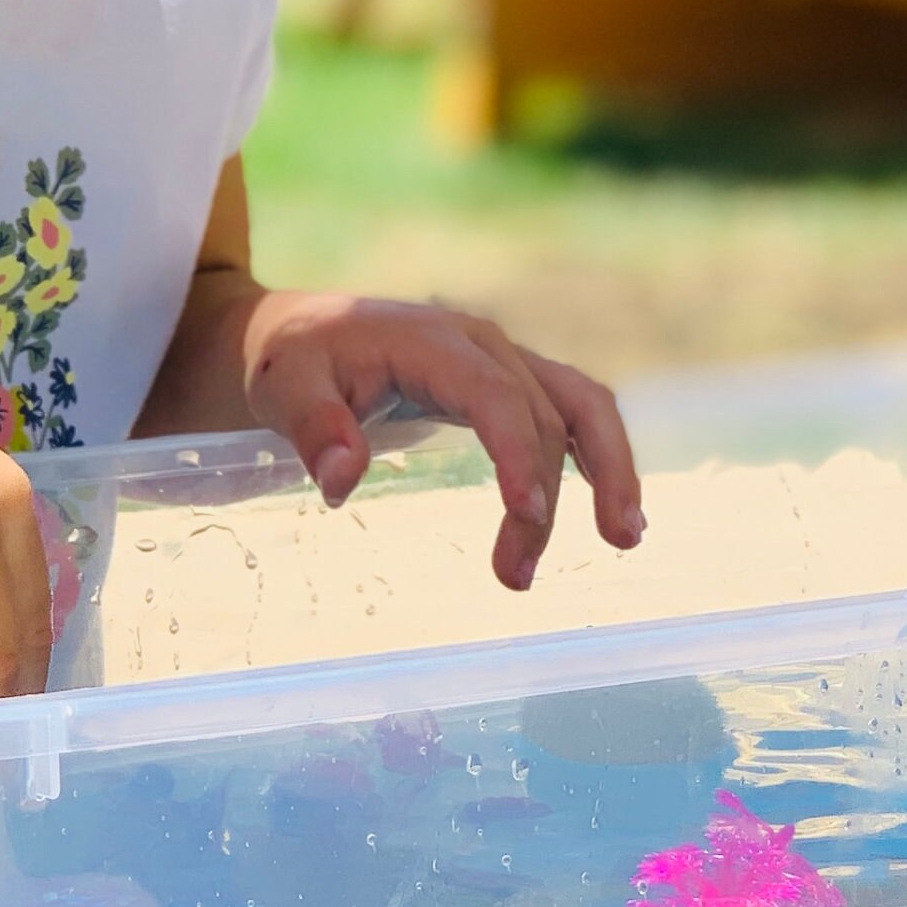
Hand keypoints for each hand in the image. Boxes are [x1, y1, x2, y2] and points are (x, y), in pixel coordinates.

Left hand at [236, 289, 643, 590]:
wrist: (304, 330)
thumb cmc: (294, 359)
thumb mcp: (283, 385)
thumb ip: (313, 427)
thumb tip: (342, 481)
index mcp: (435, 342)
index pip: (497, 396)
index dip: (518, 454)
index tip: (525, 514)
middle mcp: (485, 346)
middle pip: (542, 417)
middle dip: (543, 500)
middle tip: (516, 576)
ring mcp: (506, 361)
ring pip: (583, 407)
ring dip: (611, 471)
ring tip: (623, 539)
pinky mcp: (513, 384)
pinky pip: (574, 414)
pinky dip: (601, 459)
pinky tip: (614, 513)